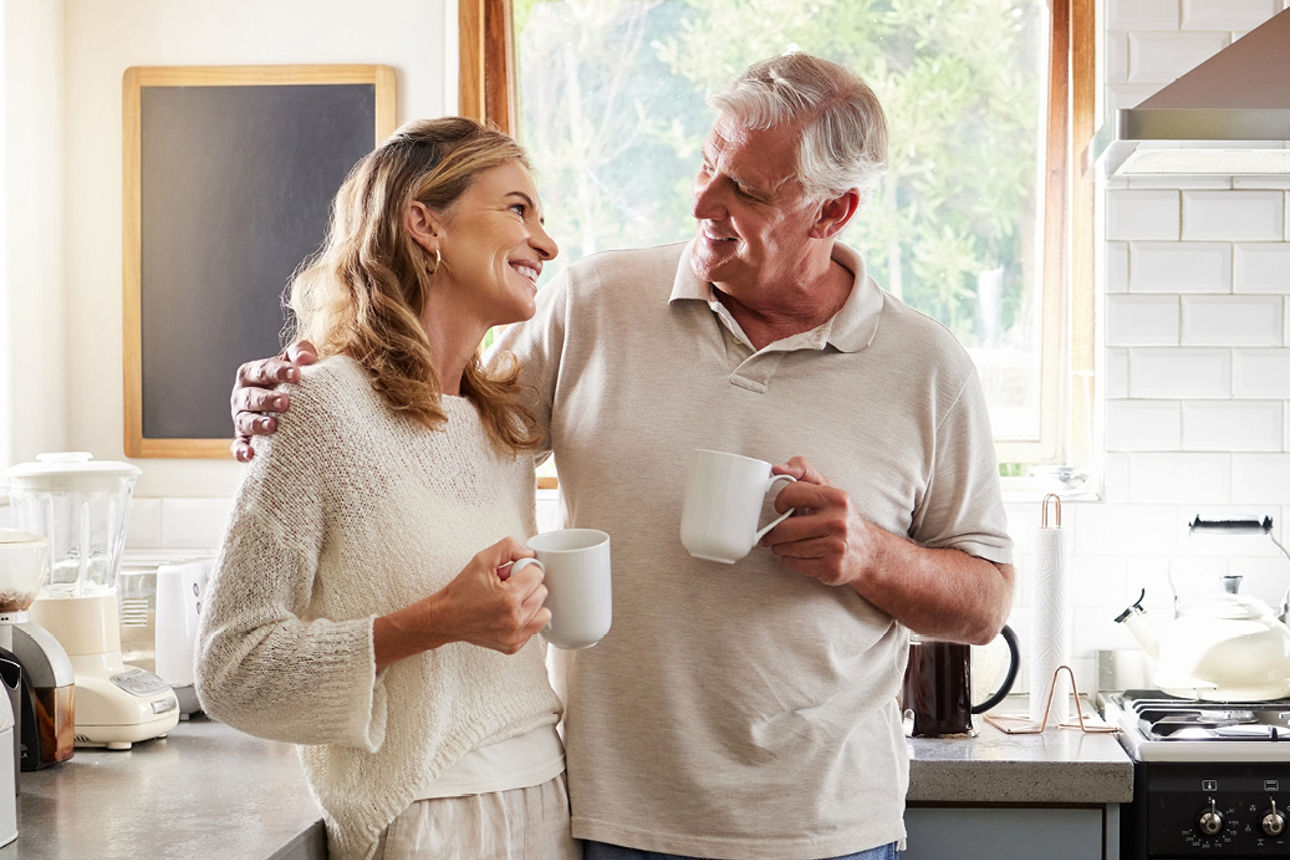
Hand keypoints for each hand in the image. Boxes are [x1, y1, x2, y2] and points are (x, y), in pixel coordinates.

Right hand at [229, 340, 318, 461]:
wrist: (293, 409)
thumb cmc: (293, 382)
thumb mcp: (296, 364)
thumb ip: (301, 352)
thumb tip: (306, 358)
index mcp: (252, 374)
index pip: (262, 370)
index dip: (278, 371)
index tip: (297, 374)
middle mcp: (242, 396)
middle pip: (250, 396)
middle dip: (266, 399)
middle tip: (286, 402)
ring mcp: (241, 418)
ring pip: (244, 421)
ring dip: (257, 423)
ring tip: (273, 426)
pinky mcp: (244, 439)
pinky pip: (239, 446)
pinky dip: (241, 450)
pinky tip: (250, 455)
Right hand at [432, 538, 550, 654]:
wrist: (445, 618)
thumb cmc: (461, 591)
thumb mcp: (482, 559)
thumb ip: (508, 548)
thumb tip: (530, 554)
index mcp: (509, 597)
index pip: (537, 574)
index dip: (523, 569)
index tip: (510, 574)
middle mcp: (515, 619)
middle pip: (542, 592)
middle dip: (527, 586)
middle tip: (506, 587)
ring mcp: (515, 635)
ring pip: (544, 612)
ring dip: (530, 603)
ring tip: (510, 601)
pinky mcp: (513, 645)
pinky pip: (535, 627)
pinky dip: (526, 619)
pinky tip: (508, 614)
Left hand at [758, 456, 880, 587]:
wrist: (868, 552)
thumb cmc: (841, 518)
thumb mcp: (827, 489)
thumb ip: (803, 471)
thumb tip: (778, 468)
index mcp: (836, 498)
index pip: (791, 493)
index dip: (780, 502)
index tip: (782, 508)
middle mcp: (838, 522)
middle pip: (785, 528)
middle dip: (774, 533)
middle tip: (774, 534)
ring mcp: (836, 547)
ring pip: (788, 548)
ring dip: (780, 547)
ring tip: (788, 544)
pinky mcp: (832, 568)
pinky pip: (795, 563)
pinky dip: (791, 560)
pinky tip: (800, 555)